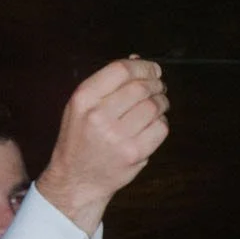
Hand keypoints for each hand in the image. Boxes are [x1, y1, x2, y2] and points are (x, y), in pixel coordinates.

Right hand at [37, 59, 169, 233]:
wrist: (77, 178)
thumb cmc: (81, 138)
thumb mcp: (82, 106)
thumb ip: (108, 83)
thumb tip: (138, 61)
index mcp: (83, 98)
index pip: (120, 70)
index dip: (143, 67)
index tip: (153, 69)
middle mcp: (98, 116)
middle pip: (140, 88)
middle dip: (156, 84)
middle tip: (159, 87)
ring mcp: (117, 136)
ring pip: (153, 107)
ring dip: (162, 102)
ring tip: (159, 103)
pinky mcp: (134, 153)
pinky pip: (160, 128)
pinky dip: (162, 122)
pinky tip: (154, 123)